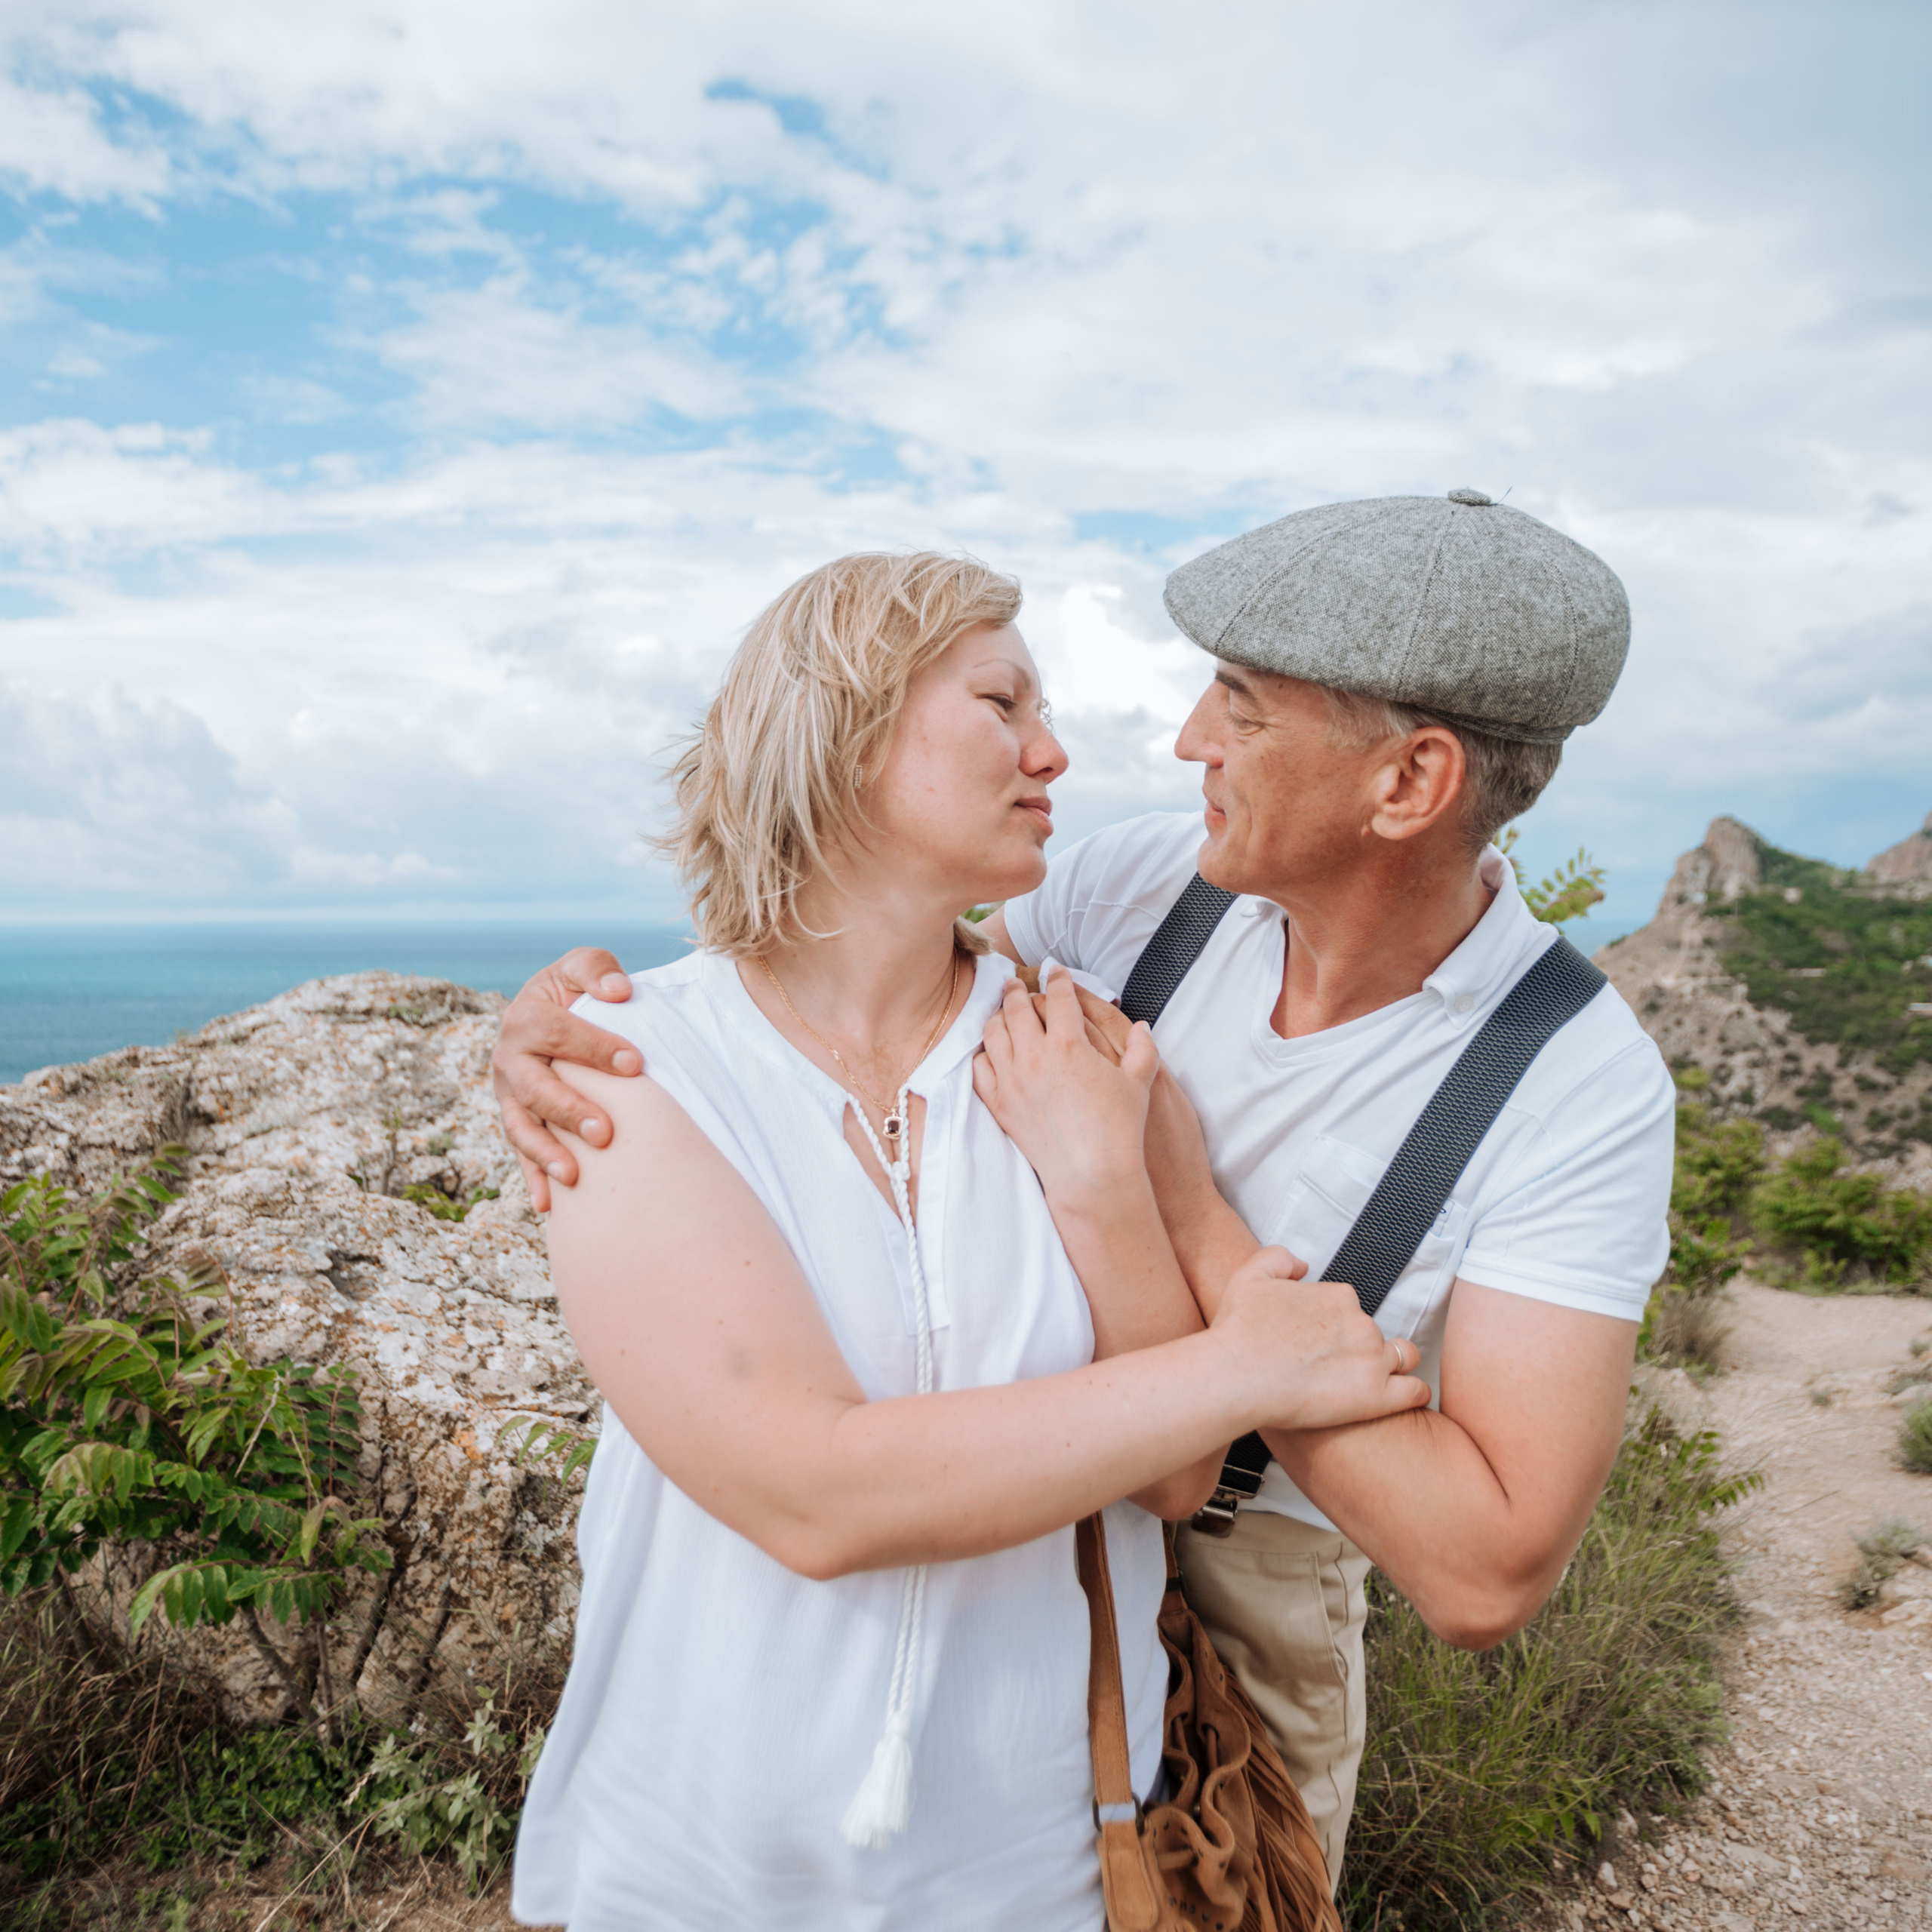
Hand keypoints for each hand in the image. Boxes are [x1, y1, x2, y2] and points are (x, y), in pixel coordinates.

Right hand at [491, 948, 640, 1209]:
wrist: (553, 1015)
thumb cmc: (577, 991)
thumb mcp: (583, 967)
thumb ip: (597, 969)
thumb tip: (619, 990)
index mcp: (526, 1017)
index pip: (560, 1034)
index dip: (597, 1048)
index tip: (636, 1065)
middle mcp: (510, 1059)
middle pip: (536, 1087)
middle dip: (569, 1110)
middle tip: (605, 1132)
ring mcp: (510, 1094)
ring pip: (521, 1127)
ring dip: (545, 1153)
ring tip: (574, 1176)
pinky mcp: (518, 1121)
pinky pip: (521, 1153)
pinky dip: (533, 1180)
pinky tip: (549, 1206)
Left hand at [973, 971, 1157, 1212]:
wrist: (1092, 1175)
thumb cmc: (1120, 1129)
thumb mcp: (1140, 1082)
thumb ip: (1143, 1049)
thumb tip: (1143, 1026)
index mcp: (1069, 1045)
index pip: (1058, 998)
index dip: (1058, 979)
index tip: (1056, 971)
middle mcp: (1034, 1057)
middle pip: (1016, 1008)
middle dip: (1017, 990)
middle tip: (1017, 983)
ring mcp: (1012, 1080)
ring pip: (993, 1033)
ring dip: (997, 1016)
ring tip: (1002, 1011)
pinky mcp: (999, 1104)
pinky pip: (980, 1067)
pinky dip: (984, 1052)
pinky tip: (991, 1050)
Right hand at [1210, 1248, 1430, 1432]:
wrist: (1234, 1377)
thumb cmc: (1238, 1330)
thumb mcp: (1250, 1275)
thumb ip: (1281, 1258)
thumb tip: (1303, 1267)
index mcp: (1339, 1296)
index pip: (1350, 1307)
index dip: (1333, 1324)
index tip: (1315, 1341)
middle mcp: (1362, 1323)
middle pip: (1373, 1332)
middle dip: (1357, 1346)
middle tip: (1327, 1366)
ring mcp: (1372, 1360)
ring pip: (1402, 1358)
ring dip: (1387, 1366)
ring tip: (1360, 1381)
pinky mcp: (1376, 1396)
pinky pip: (1415, 1391)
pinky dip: (1412, 1393)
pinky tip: (1395, 1397)